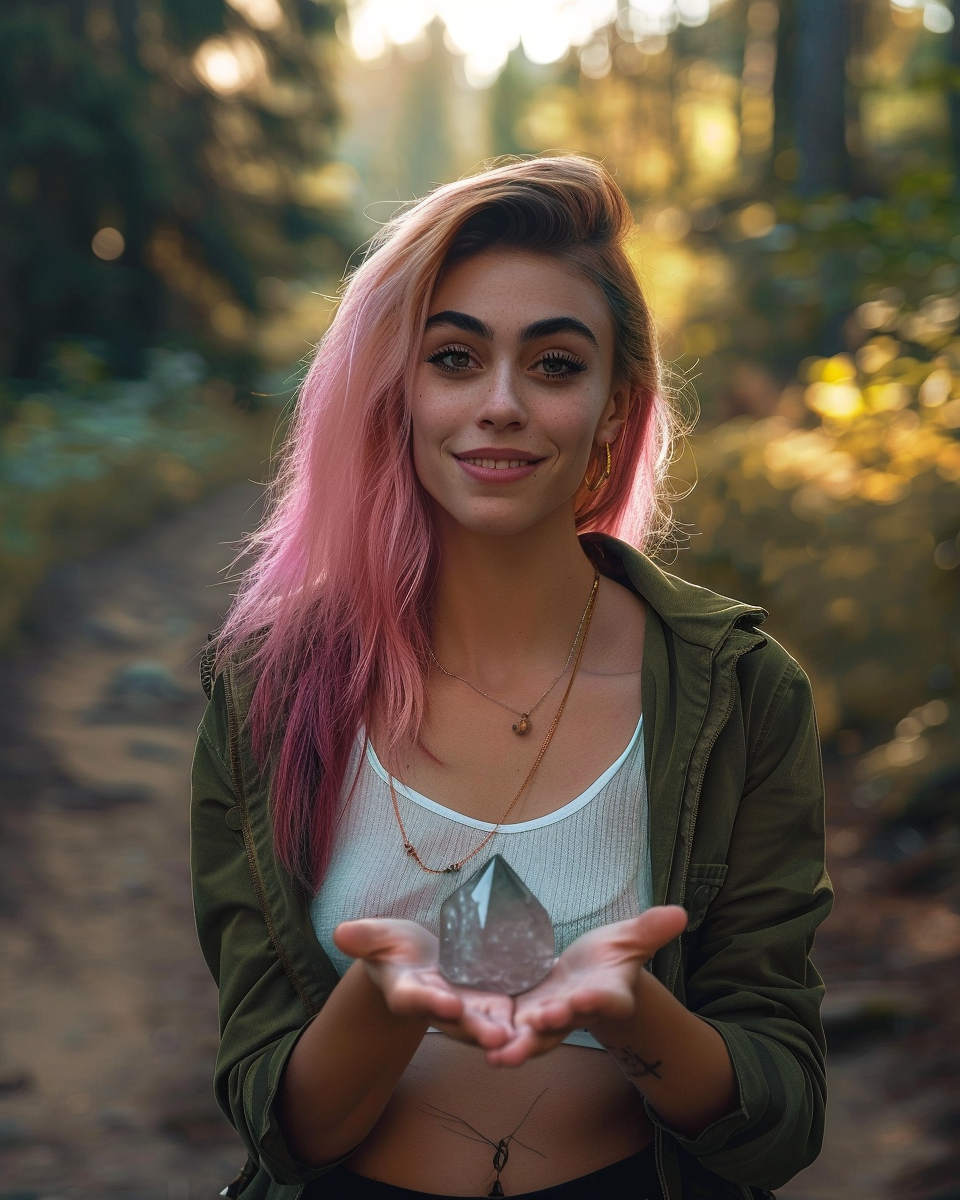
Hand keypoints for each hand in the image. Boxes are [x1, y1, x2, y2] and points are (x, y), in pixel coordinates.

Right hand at [333, 918, 514, 1048]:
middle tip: (495, 1036)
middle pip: (458, 1021)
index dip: (430, 1003)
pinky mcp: (492, 1002)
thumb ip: (366, 937)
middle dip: (476, 1029)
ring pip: (487, 1023)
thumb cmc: (395, 948)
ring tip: (520, 1038)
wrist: (421, 959)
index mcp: (409, 994)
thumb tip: (340, 932)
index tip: (444, 1003)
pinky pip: (510, 1012)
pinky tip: (547, 1016)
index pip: (417, 1000)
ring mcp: (469, 1008)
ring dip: (504, 1033)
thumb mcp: (380, 938)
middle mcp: (440, 1008)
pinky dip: (525, 1018)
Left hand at [483, 905, 688, 1065]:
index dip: (598, 1000)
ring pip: (535, 1037)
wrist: (587, 975)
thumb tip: (680, 912)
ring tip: (501, 1055)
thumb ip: (649, 929)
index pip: (607, 999)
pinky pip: (512, 1031)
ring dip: (520, 1046)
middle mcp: (579, 1013)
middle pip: (567, 1024)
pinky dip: (499, 1039)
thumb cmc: (611, 957)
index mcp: (609, 994)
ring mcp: (550, 1019)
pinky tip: (482, 1046)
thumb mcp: (629, 939)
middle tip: (540, 1023)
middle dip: (553, 1025)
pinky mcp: (525, 1017)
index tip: (587, 997)